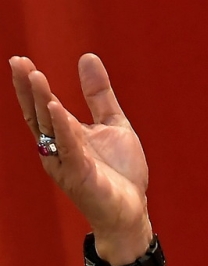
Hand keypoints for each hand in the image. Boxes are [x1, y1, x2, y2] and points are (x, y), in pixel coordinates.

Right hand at [10, 54, 150, 263]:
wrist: (131, 209)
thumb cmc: (119, 171)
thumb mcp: (113, 123)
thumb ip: (99, 94)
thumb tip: (87, 57)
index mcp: (65, 135)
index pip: (41, 107)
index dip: (30, 85)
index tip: (19, 60)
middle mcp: (58, 148)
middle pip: (38, 115)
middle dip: (28, 89)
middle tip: (18, 62)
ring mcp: (66, 162)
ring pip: (49, 129)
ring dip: (42, 102)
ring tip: (36, 77)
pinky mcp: (80, 175)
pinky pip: (69, 148)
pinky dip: (62, 127)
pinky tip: (56, 107)